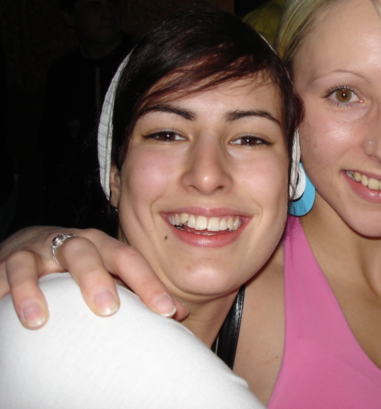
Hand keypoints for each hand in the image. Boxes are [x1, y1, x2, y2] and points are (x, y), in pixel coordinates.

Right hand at [0, 226, 186, 328]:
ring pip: (35, 261)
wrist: (29, 246)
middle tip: (108, 309)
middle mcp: (71, 242)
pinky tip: (5, 310)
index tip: (168, 312)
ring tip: (40, 321)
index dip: (149, 284)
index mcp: (102, 246)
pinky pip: (3, 272)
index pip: (130, 260)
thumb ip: (136, 292)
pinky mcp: (7, 260)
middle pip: (85, 253)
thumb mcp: (106, 274)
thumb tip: (180, 315)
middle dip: (96, 279)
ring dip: (34, 290)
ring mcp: (36, 249)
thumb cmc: (77, 268)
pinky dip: (4, 291)